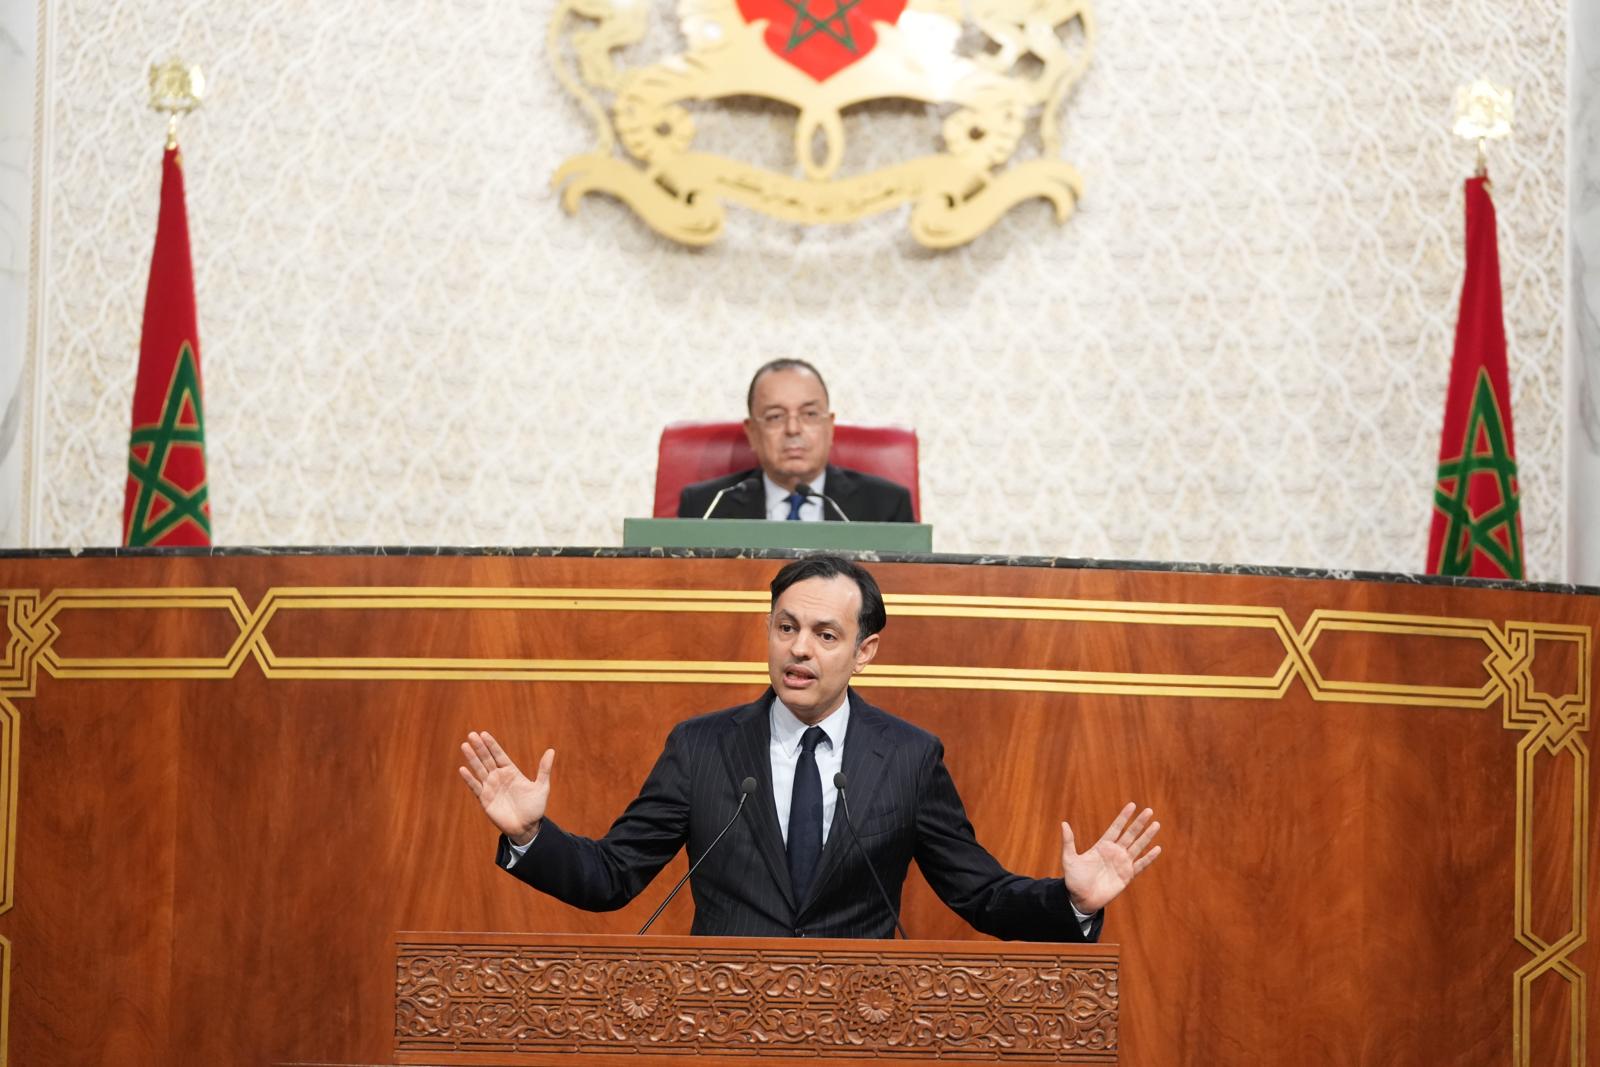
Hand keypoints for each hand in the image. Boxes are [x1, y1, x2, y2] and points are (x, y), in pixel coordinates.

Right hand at [458, 731, 552, 845]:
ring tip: (465, 745)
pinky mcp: (485, 799)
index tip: (484, 734)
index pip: (499, 755)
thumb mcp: (542, 787)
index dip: (492, 745)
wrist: (527, 827)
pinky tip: (463, 769)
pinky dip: (469, 778)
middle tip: (471, 734)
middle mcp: (499, 777)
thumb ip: (544, 769)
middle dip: (479, 747)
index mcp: (511, 772)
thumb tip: (551, 750)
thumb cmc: (535, 808)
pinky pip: (476, 787)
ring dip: (472, 758)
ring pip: (479, 770)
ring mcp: (491, 787)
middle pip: (487, 759)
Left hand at [1061, 802, 1160, 914]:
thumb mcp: (1069, 859)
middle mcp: (1114, 852)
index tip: (1132, 805)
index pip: (1116, 828)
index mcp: (1102, 846)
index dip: (1124, 817)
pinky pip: (1140, 865)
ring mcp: (1122, 863)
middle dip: (1139, 823)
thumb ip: (1068, 842)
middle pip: (1130, 834)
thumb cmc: (1074, 880)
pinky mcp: (1127, 876)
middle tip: (1149, 810)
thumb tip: (1063, 823)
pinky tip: (1157, 849)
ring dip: (1147, 836)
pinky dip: (1149, 857)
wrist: (1081, 900)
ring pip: (1137, 846)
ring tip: (1156, 824)